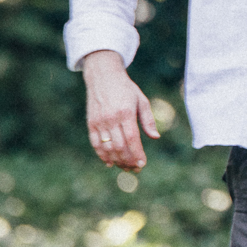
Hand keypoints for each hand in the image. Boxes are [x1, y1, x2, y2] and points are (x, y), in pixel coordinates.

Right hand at [82, 49, 158, 171]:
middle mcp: (111, 118)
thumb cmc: (126, 89)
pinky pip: (95, 143)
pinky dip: (102, 155)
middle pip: (120, 146)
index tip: (142, 164)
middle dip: (128, 160)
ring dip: (116, 160)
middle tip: (135, 169)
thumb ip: (148, 120)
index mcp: (126, 113)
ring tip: (125, 167)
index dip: (137, 153)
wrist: (103, 77)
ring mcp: (99, 121)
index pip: (132, 139)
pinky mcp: (91, 123)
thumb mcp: (142, 100)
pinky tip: (110, 162)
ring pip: (107, 147)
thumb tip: (155, 137)